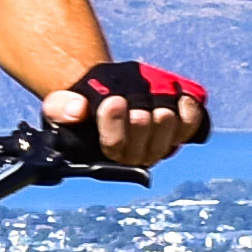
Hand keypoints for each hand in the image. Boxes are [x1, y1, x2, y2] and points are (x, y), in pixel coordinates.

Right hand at [46, 59, 209, 173]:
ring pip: (167, 122)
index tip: (112, 100)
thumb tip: (78, 109)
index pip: (116, 146)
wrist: (103, 95)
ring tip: (145, 94)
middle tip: (126, 96)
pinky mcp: (180, 130)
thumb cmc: (81, 106)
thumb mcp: (59, 105)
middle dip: (135, 108)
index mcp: (108, 156)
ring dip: (156, 103)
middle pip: (144, 127)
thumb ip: (61, 107)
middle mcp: (137, 155)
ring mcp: (160, 143)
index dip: (115, 122)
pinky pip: (192, 122)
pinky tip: (176, 96)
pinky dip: (187, 107)